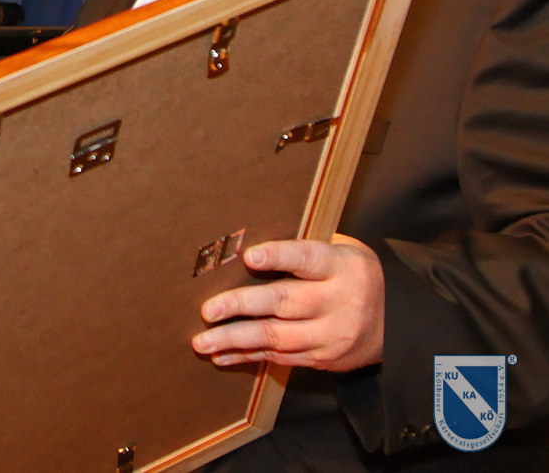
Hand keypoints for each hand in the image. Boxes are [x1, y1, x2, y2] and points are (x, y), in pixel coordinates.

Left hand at [193, 235, 383, 370]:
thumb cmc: (352, 274)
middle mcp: (337, 301)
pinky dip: (248, 356)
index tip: (249, 256)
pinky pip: (280, 357)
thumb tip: (246, 240)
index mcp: (341, 266)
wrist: (397, 323)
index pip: (307, 258)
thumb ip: (304, 249)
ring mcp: (331, 334)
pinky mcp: (323, 358)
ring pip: (277, 337)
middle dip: (241, 306)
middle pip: (284, 302)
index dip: (278, 257)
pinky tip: (222, 354)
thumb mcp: (342, 252)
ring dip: (235, 339)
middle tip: (208, 310)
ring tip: (202, 341)